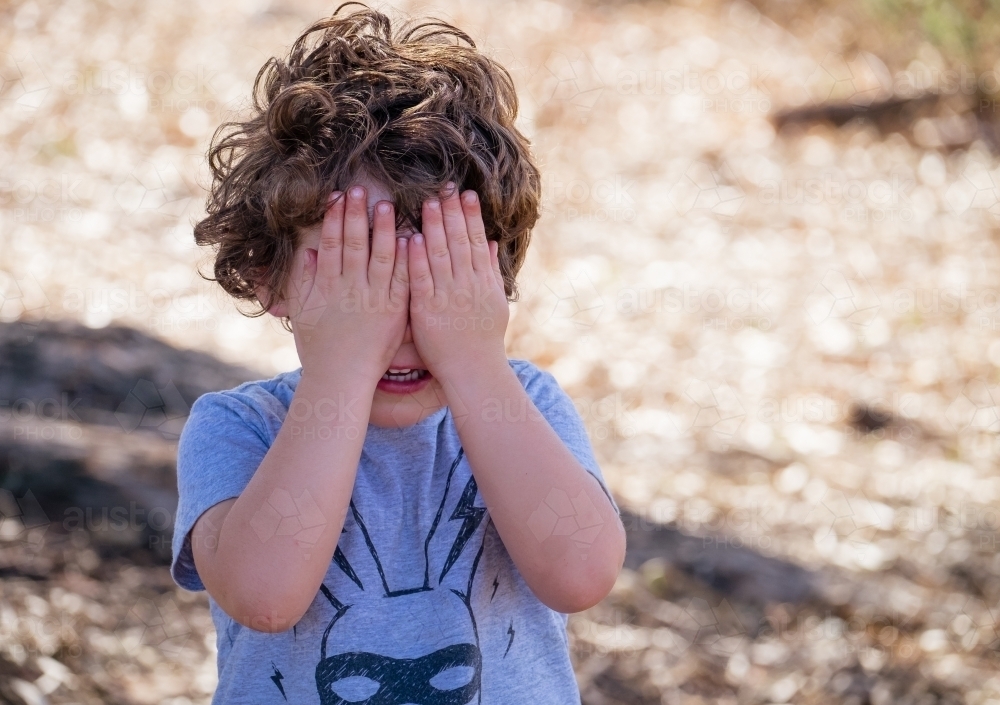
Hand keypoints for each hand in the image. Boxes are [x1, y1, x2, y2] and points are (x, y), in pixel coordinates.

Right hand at [287, 186, 408, 383]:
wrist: (340, 379)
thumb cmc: (320, 349)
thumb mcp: (303, 313)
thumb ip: (304, 281)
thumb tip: (307, 252)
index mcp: (328, 287)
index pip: (331, 244)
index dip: (334, 219)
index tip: (338, 197)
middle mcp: (350, 289)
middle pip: (354, 244)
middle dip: (357, 215)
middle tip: (361, 189)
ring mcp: (374, 300)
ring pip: (380, 257)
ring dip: (383, 229)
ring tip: (386, 206)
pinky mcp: (394, 312)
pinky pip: (402, 281)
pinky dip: (407, 259)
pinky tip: (410, 239)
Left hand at [407, 183, 508, 383]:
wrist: (474, 372)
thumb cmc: (483, 340)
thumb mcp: (495, 303)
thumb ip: (492, 272)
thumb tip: (493, 244)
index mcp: (484, 282)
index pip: (477, 242)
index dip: (471, 217)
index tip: (466, 194)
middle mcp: (468, 285)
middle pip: (460, 242)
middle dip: (453, 213)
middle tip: (445, 187)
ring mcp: (448, 297)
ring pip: (441, 255)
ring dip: (435, 227)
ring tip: (428, 203)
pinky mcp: (428, 310)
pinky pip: (422, 279)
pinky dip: (417, 258)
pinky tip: (412, 238)